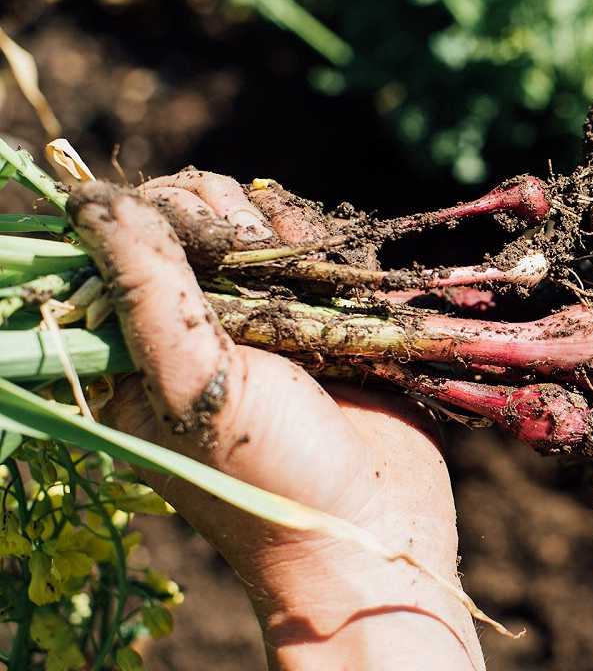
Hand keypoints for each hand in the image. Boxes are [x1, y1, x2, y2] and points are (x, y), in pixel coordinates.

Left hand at [68, 172, 481, 669]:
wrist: (374, 528)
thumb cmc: (269, 471)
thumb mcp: (191, 382)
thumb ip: (143, 285)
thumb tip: (87, 194)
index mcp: (132, 346)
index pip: (126, 231)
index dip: (163, 216)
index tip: (205, 250)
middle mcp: (192, 324)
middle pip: (196, 212)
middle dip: (233, 229)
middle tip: (264, 290)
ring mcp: (262, 316)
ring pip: (259, 220)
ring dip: (286, 239)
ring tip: (308, 298)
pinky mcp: (321, 316)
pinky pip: (314, 245)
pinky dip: (326, 249)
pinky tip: (338, 282)